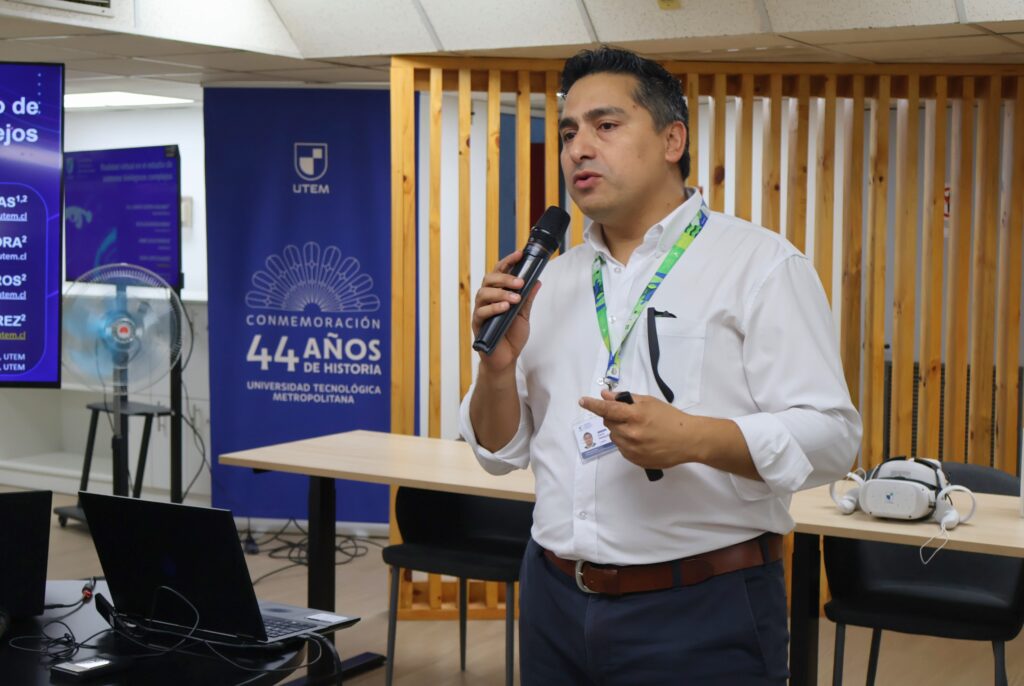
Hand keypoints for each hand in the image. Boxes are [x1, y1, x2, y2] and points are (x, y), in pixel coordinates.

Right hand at [471, 251, 540, 373]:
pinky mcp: (477, 324)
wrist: (506, 359)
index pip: (499, 272)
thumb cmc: (512, 336)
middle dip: (505, 278)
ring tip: (515, 298)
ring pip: (483, 294)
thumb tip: (537, 280)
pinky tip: (505, 308)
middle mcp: (487, 299)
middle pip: (489, 280)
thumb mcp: (524, 315)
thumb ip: (528, 298)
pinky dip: (494, 308)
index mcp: (497, 294)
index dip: (508, 262)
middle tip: (520, 282)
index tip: (520, 254)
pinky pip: (482, 312)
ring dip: (500, 293)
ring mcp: (481, 311)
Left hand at [578, 390, 693, 469]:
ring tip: (637, 428)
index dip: (593, 405)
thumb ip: (625, 399)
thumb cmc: (670, 418)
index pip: (607, 409)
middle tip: (627, 415)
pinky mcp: (635, 460)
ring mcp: (632, 449)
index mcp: (635, 416)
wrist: (688, 440)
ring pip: (613, 436)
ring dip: (619, 430)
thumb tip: (606, 396)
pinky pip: (621, 448)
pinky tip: (640, 439)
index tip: (583, 401)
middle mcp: (631, 433)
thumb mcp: (649, 402)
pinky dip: (625, 442)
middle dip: (613, 416)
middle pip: (608, 422)